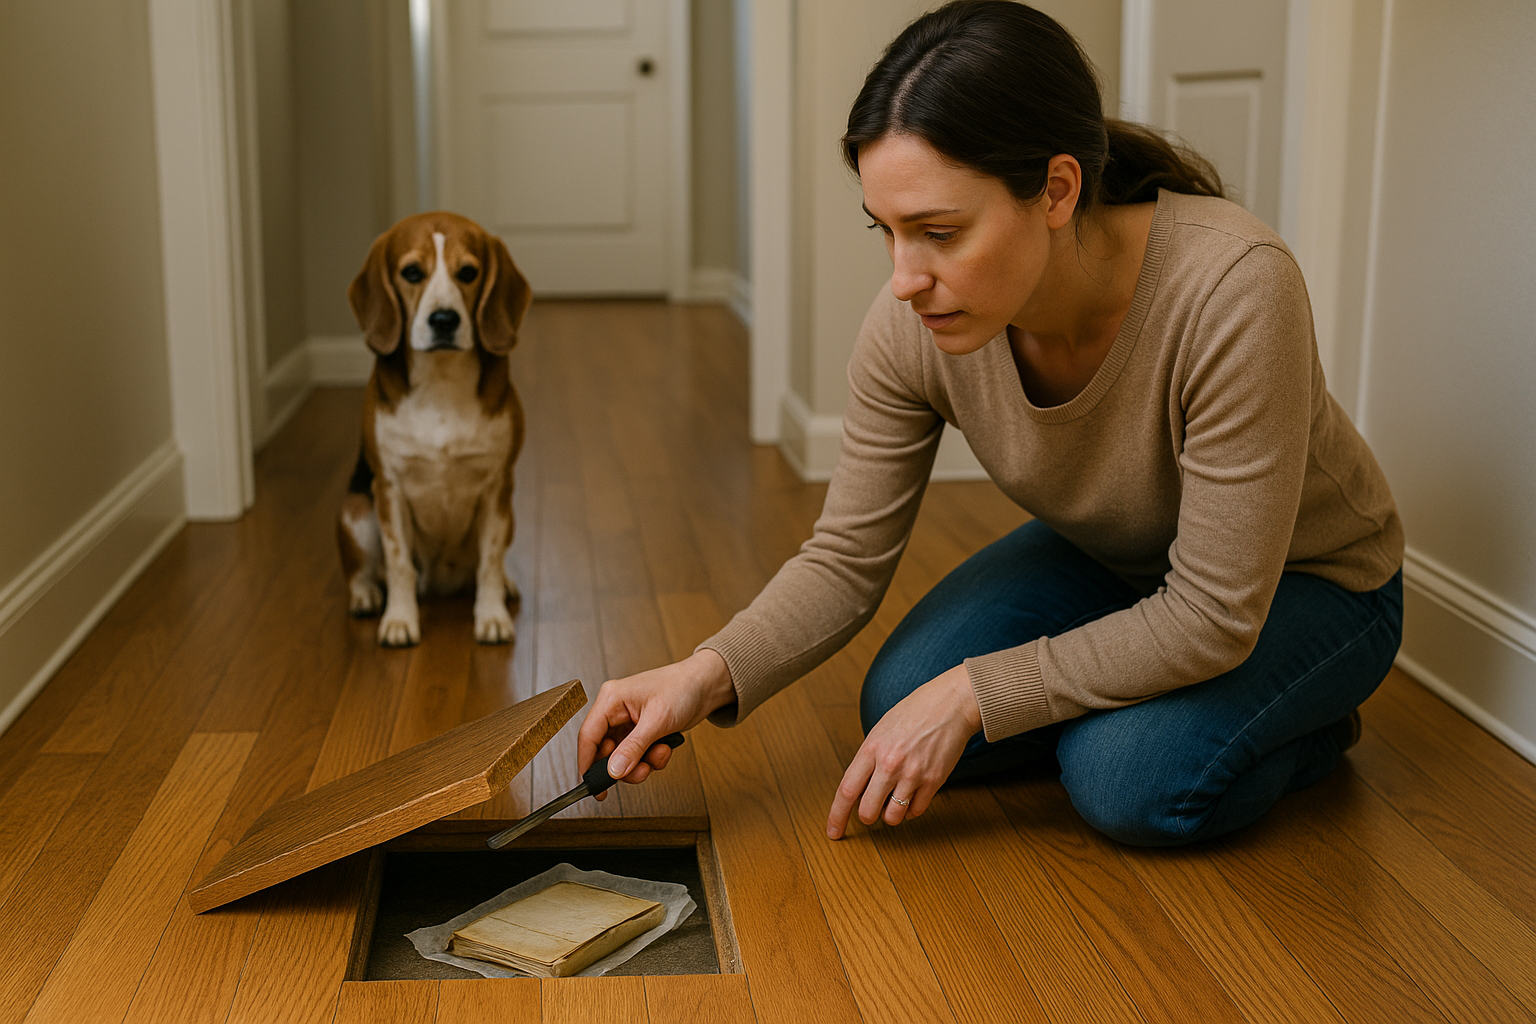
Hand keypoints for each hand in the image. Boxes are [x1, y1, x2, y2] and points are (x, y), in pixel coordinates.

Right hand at [576, 649, 735, 798]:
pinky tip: (665, 748)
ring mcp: (628, 722)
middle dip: (624, 766)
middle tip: (642, 772)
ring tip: (660, 754)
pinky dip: (651, 758)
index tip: (592, 787)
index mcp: (611, 699)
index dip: (587, 763)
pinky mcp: (641, 731)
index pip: (588, 735)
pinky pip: (637, 755)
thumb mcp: (657, 720)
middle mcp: (616, 710)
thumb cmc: (683, 687)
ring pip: (622, 757)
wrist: (707, 684)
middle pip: (605, 751)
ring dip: (641, 763)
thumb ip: (633, 748)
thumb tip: (613, 770)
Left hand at [826, 663, 981, 837]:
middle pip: (868, 811)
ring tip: (894, 800)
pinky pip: (916, 811)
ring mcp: (913, 773)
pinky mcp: (934, 780)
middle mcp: (890, 763)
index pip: (846, 791)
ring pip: (893, 817)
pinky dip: (911, 809)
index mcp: (871, 749)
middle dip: (867, 817)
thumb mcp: (880, 731)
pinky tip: (912, 796)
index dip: (837, 816)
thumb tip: (858, 789)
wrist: (949, 704)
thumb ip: (868, 759)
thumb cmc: (913, 714)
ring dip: (891, 815)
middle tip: (871, 810)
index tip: (833, 832)